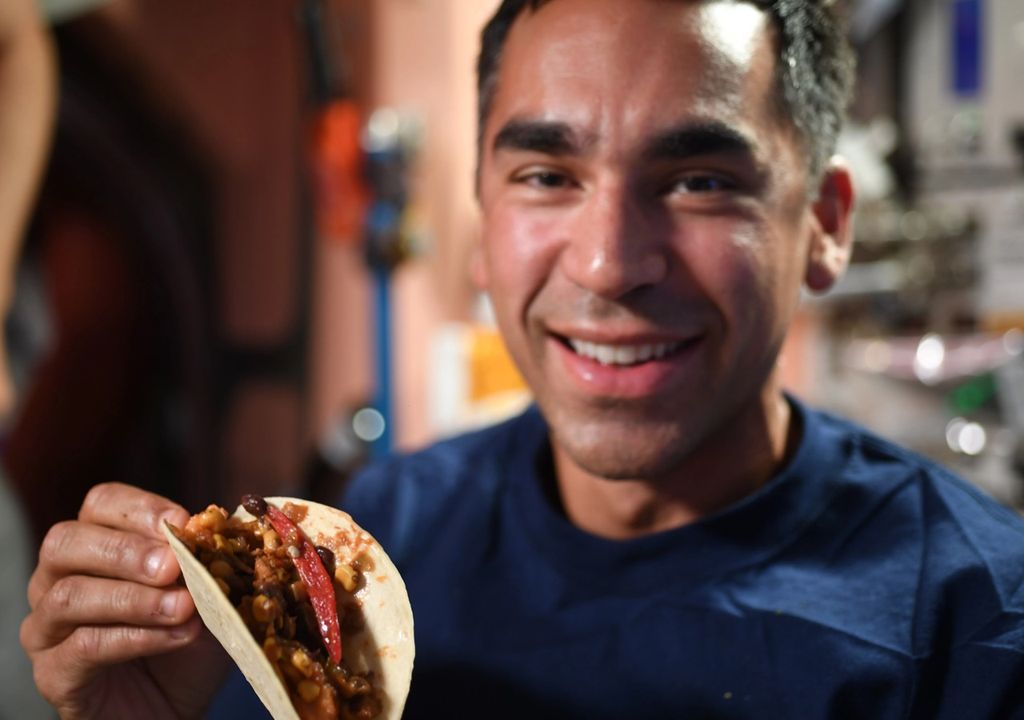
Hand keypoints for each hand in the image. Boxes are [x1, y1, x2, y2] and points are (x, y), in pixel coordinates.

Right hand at [21, 483, 230, 718]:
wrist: (178, 708)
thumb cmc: (188, 641)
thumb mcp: (210, 593)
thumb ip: (209, 560)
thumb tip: (216, 526)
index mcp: (96, 545)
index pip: (101, 504)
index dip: (140, 508)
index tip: (183, 523)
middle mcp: (57, 578)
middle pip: (67, 542)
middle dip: (126, 551)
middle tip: (174, 565)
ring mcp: (48, 627)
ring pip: (70, 596)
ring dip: (134, 598)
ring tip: (184, 607)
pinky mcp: (53, 673)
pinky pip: (83, 647)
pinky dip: (135, 637)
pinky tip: (178, 635)